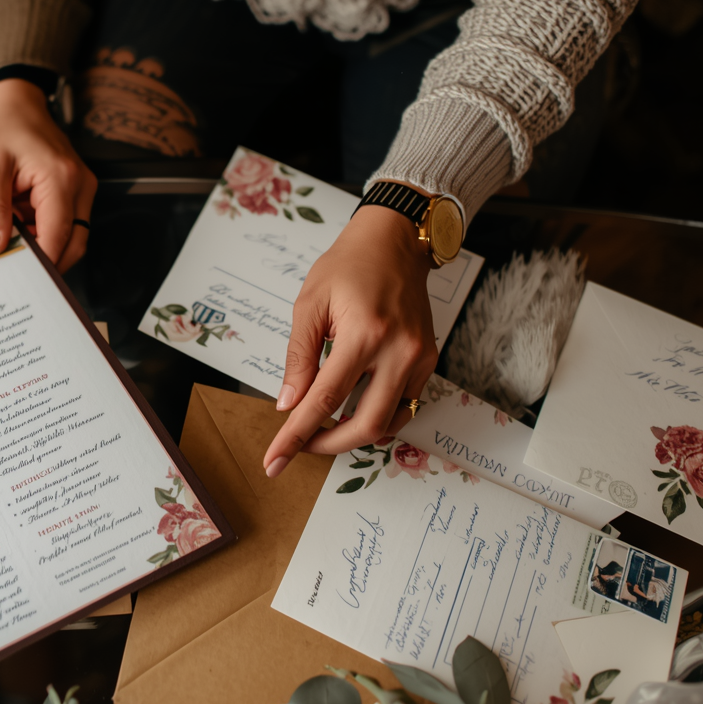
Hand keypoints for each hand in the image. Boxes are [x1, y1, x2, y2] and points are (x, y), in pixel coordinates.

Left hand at [0, 77, 95, 270]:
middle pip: (74, 243)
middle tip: (14, 271)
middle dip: (46, 261)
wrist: (18, 102)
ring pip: (72, 236)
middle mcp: (80, 186)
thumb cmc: (4, 126)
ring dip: (44, 245)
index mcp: (61, 179)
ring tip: (12, 242)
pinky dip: (43, 232)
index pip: (57, 236)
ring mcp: (82, 188)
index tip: (15, 276)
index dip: (39, 262)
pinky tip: (19, 228)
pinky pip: (66, 223)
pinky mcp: (76, 190)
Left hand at [262, 202, 439, 476]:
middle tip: (299, 446)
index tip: (274, 461)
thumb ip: (299, 357)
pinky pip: (404, 406)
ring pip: (389, 423)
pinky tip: (352, 412)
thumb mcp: (309, 304)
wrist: (396, 242)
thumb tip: (288, 405)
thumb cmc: (347, 266)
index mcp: (364, 334)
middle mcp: (399, 351)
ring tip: (322, 430)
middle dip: (328, 445)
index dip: (296, 435)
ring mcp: (419, 358)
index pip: (324, 400)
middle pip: (365, 425)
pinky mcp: (428, 360)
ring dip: (353, 436)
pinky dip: (377, 417)